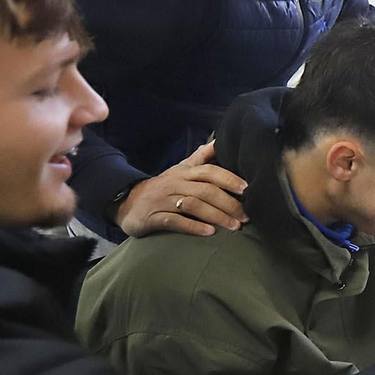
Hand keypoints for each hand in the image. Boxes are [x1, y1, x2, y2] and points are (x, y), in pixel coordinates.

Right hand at [114, 141, 248, 236]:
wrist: (127, 203)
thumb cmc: (162, 186)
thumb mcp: (180, 170)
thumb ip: (200, 158)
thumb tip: (219, 142)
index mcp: (184, 173)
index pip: (209, 171)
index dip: (228, 179)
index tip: (247, 189)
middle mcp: (175, 184)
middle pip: (205, 190)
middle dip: (228, 203)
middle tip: (246, 215)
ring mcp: (163, 200)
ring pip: (193, 205)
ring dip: (216, 216)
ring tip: (234, 226)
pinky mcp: (153, 217)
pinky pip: (175, 221)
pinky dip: (193, 227)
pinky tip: (209, 232)